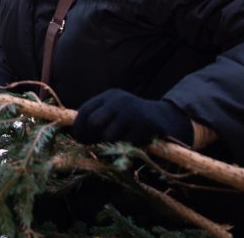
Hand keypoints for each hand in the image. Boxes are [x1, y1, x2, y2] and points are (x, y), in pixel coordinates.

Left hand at [72, 89, 192, 146]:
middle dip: (92, 138)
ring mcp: (132, 111)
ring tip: (119, 143)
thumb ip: (98, 118)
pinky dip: (127, 147)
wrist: (168, 118)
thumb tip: (76, 134)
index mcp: (109, 96)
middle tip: (96, 146)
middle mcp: (119, 100)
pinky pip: (126, 142)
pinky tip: (135, 142)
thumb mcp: (114, 112)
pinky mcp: (145, 123)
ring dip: (111, 144)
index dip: (79, 128)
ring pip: (108, 135)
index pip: (85, 111)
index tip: (79, 140)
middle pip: (94, 122)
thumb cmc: (134, 119)